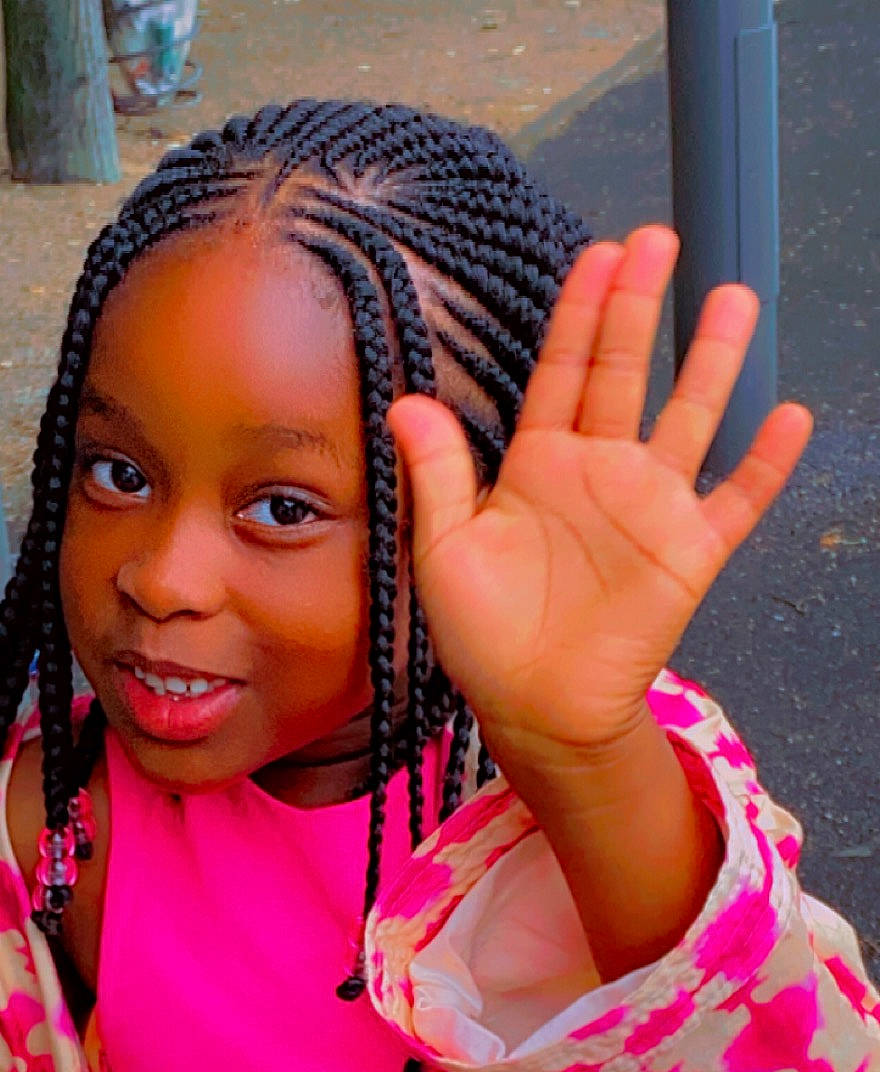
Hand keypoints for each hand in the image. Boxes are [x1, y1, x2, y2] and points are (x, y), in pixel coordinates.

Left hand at [389, 226, 811, 772]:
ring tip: (733, 297)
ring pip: (688, 417)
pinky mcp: (688, 553)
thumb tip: (407, 401)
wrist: (533, 707)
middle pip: (625, 373)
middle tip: (657, 238)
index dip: (580, 314)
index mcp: (538, 464)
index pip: (564, 371)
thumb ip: (437, 476)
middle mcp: (599, 472)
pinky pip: (734, 500)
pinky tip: (789, 416)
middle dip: (640, 306)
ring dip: (712, 361)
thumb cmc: (482, 636)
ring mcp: (648, 508)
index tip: (598, 254)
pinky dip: (763, 463)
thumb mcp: (444, 552)